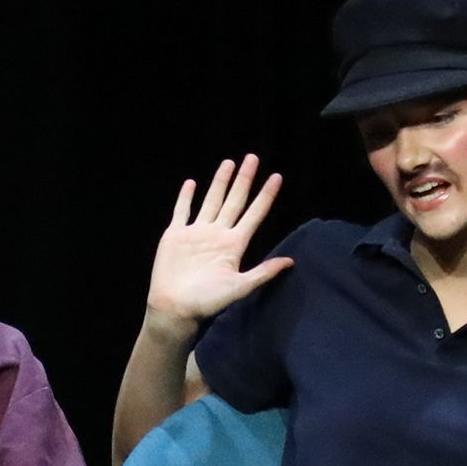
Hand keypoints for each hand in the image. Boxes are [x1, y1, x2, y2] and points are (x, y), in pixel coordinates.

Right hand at [147, 154, 292, 332]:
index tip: (277, 177)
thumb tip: (290, 262)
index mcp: (234, 245)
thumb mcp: (239, 287)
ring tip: (229, 163)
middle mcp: (217, 235)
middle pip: (234, 201)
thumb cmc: (207, 301)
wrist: (176, 308)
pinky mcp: (176, 235)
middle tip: (253, 158)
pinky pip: (182, 211)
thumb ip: (263, 273)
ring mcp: (196, 233)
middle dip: (244, 180)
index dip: (265, 196)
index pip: (254, 214)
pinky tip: (192, 183)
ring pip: (211, 201)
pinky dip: (186, 197)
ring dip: (220, 182)